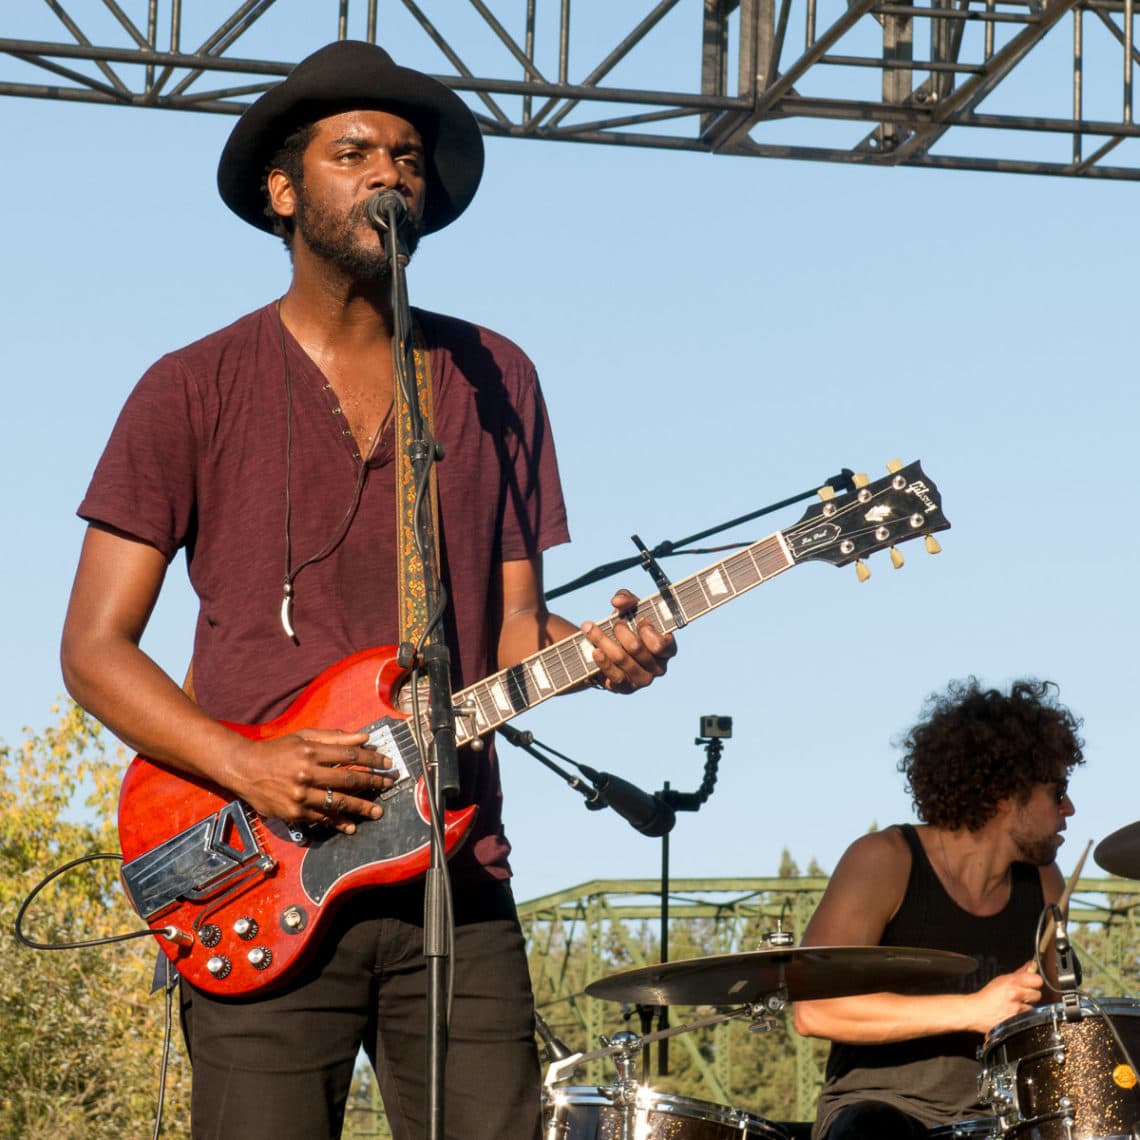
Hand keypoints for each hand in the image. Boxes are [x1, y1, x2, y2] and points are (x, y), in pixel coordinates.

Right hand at [223, 728, 394, 834]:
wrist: (244, 769)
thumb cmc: (277, 750)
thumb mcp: (304, 737)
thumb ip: (335, 737)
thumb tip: (364, 737)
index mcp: (311, 751)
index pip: (350, 755)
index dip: (372, 759)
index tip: (387, 763)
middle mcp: (307, 773)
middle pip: (349, 779)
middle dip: (373, 783)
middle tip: (388, 785)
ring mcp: (300, 796)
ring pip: (338, 802)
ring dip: (361, 807)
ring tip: (376, 811)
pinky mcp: (294, 813)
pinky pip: (321, 818)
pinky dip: (338, 822)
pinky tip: (350, 825)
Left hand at [581, 589, 676, 692]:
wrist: (611, 649)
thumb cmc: (629, 627)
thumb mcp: (631, 609)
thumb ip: (628, 599)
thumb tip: (618, 601)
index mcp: (667, 649)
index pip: (662, 645)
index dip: (648, 632)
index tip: (639, 620)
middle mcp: (658, 668)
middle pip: (636, 648)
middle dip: (621, 631)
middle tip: (615, 623)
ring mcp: (642, 680)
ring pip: (621, 660)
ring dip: (603, 641)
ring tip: (589, 628)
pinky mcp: (625, 689)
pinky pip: (614, 677)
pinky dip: (603, 662)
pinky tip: (595, 651)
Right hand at [966, 961, 1042, 1033]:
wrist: (976, 1011)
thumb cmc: (987, 996)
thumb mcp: (1001, 980)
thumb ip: (1019, 973)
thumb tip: (1031, 965)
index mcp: (1012, 981)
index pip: (1037, 980)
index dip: (1035, 982)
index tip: (1032, 984)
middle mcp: (1015, 994)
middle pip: (1038, 994)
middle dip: (1031, 995)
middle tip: (1022, 996)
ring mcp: (1017, 1008)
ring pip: (1033, 1007)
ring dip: (1027, 1007)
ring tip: (1016, 1005)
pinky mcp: (1017, 1020)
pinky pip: (1028, 1017)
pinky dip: (1023, 1015)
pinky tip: (1014, 1013)